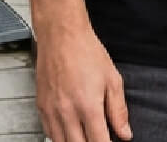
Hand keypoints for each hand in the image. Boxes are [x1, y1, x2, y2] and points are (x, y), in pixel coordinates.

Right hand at [34, 23, 131, 141]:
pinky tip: (70, 132)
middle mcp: (67, 113)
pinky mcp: (41, 109)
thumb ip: (118, 109)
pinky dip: (60, 137)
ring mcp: (52, 112)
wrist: (62, 36)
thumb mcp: (112, 78)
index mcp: (88, 106)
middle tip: (98, 136)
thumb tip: (125, 133)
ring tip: (85, 135)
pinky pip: (49, 134)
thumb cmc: (86, 52)